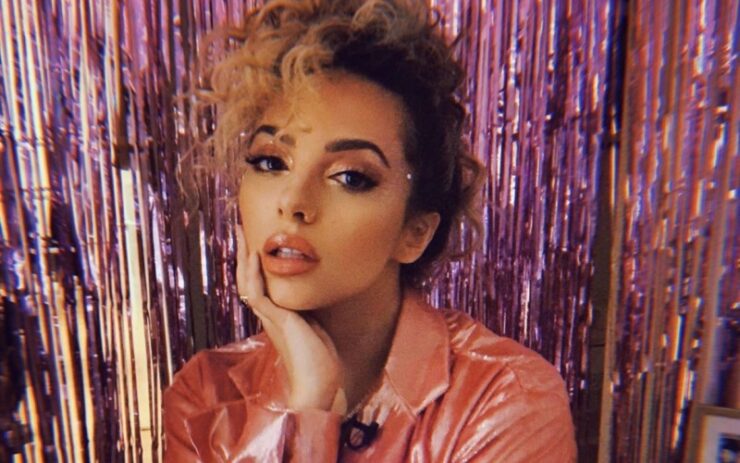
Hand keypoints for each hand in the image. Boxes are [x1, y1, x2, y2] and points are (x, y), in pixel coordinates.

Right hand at [236, 229, 346, 413]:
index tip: (253, 241)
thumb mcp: (316, 327)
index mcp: (278, 315)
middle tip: (240, 229)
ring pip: (248, 282)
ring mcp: (271, 317)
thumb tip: (313, 293)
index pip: (260, 283)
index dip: (254, 262)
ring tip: (242, 234)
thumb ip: (309, 311)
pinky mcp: (277, 321)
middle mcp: (269, 314)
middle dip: (244, 253)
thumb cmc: (320, 362)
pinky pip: (258, 293)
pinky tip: (256, 255)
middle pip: (248, 278)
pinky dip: (254, 274)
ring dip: (244, 257)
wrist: (318, 386)